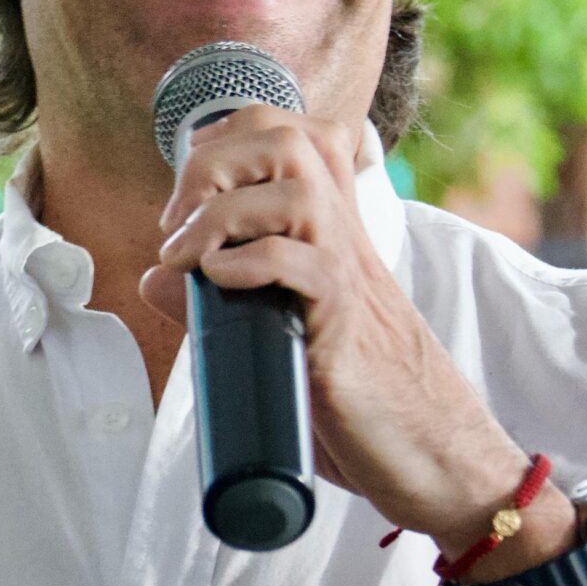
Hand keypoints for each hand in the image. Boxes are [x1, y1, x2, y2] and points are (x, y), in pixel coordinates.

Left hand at [135, 107, 534, 548]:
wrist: (432, 454)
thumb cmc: (357, 397)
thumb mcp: (276, 336)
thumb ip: (219, 302)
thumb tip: (153, 278)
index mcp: (329, 228)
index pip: (285, 131)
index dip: (223, 140)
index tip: (186, 198)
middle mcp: (342, 235)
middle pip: (286, 137)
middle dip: (213, 165)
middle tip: (178, 226)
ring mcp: (350, 272)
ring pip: (295, 187)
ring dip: (222, 214)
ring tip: (190, 260)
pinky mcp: (347, 321)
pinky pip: (303, 261)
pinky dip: (251, 263)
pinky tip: (222, 285)